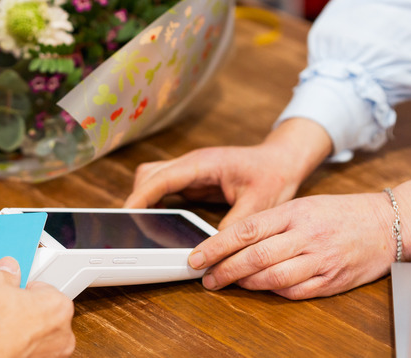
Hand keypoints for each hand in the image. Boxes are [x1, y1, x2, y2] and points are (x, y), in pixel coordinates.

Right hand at [0, 257, 74, 357]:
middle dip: (24, 309)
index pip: (44, 289)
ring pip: (35, 335)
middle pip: (43, 314)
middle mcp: (60, 336)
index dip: (24, 288)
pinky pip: (25, 350)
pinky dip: (15, 345)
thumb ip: (6, 273)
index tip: (14, 289)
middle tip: (3, 305)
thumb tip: (7, 270)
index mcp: (59, 308)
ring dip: (20, 329)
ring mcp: (47, 355)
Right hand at [124, 119, 332, 228]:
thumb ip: (235, 227)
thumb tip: (213, 249)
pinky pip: (165, 189)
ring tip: (143, 226)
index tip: (127, 214)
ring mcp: (190, 171)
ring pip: (153, 180)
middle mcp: (192, 164)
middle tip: (134, 226)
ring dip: (145, 199)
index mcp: (204, 163)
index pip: (161, 177)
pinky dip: (156, 202)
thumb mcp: (259, 204)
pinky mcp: (193, 180)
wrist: (283, 161)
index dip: (141, 196)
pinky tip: (159, 221)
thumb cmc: (273, 175)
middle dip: (138, 198)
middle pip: (148, 175)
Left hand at [187, 182, 410, 299]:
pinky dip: (273, 291)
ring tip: (228, 283)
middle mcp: (306, 236)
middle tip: (206, 277)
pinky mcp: (331, 281)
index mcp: (294, 212)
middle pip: (255, 257)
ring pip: (272, 278)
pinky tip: (262, 287)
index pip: (246, 230)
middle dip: (224, 270)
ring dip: (245, 283)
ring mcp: (320, 260)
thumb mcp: (302, 205)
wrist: (387, 223)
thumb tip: (233, 240)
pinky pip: (294, 292)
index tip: (196, 257)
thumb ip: (270, 221)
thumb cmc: (340, 212)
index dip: (216, 246)